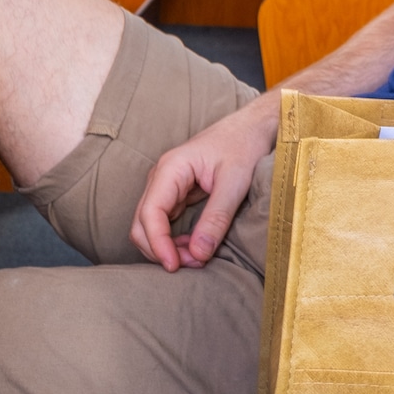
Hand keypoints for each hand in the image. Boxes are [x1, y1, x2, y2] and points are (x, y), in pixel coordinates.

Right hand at [130, 96, 276, 270]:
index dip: (157, 244)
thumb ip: (216, 218)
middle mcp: (161, 178)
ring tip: (197, 258)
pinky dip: (174, 240)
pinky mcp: (176, 195)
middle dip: (161, 249)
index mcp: (171, 169)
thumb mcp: (235, 182)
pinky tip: (195, 247)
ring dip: (167, 247)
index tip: (174, 266)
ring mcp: (166, 187)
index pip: (150, 213)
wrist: (251, 128)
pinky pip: (164, 223)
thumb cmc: (244, 146)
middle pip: (142, 223)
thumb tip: (198, 254)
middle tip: (193, 264)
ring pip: (150, 226)